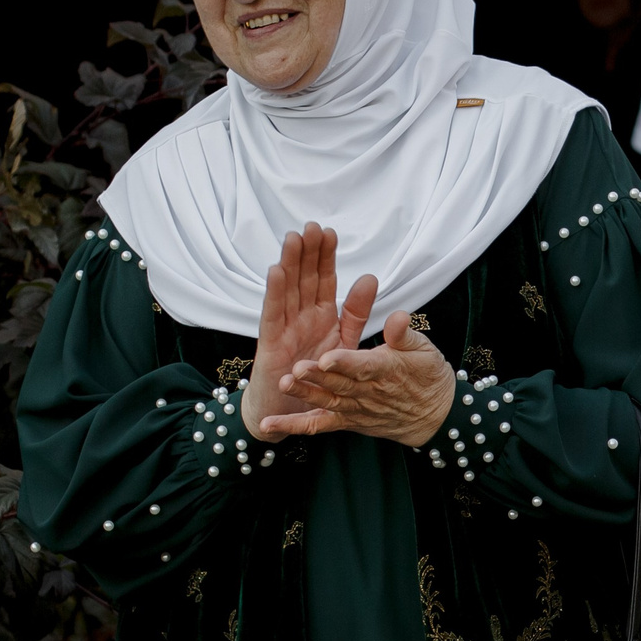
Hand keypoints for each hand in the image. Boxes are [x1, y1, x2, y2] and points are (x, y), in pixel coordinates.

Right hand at [240, 223, 374, 443]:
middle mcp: (301, 317)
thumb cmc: (316, 378)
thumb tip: (370, 277)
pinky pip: (272, 315)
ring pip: (287, 290)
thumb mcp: (345, 343)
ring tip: (294, 238)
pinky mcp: (271, 344)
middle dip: (308, 252)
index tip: (331, 232)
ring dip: (289, 264)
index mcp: (321, 315)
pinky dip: (273, 293)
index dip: (326, 257)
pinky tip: (276, 271)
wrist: (290, 414)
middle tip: (312, 225)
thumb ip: (357, 313)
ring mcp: (285, 328)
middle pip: (304, 278)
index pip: (324, 280)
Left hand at [263, 310, 454, 445]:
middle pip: (340, 384)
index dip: (345, 362)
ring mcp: (355, 408)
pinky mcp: (346, 421)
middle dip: (317, 377)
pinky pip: (318, 425)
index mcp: (387, 369)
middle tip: (297, 368)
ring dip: (304, 395)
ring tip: (284, 385)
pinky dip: (294, 426)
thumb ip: (404, 334)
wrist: (435, 416)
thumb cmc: (427, 377)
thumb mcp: (425, 349)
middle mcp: (368, 392)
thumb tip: (397, 316)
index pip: (364, 366)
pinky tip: (270, 424)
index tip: (327, 357)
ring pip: (326, 402)